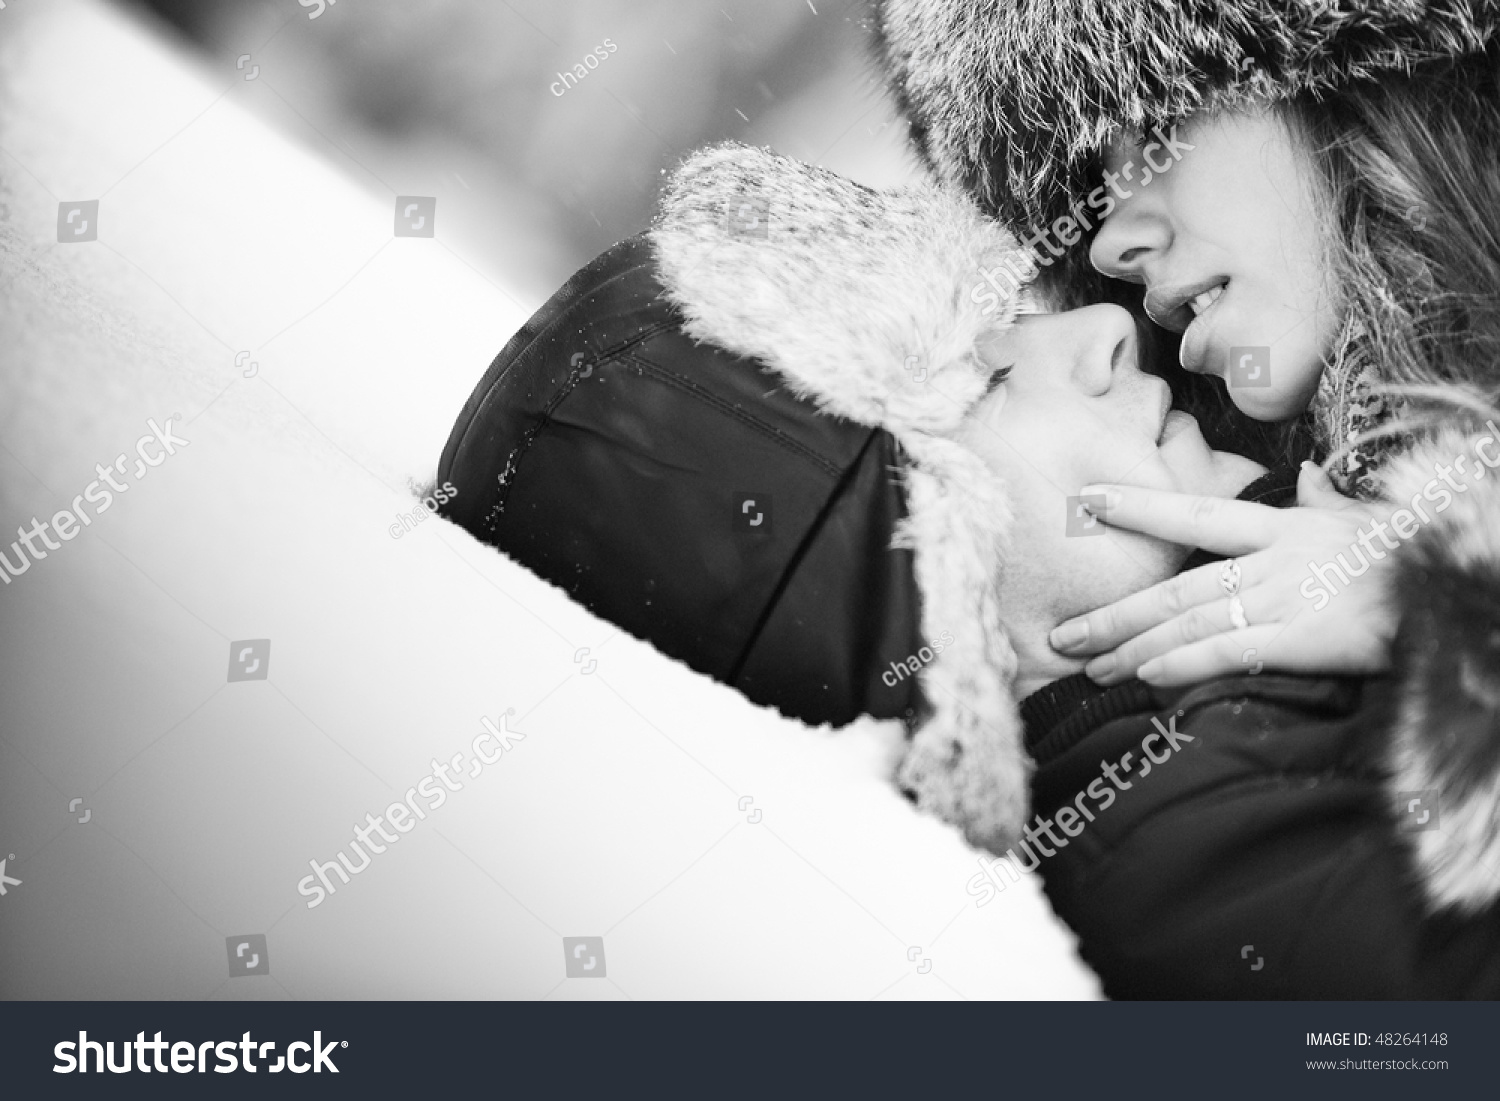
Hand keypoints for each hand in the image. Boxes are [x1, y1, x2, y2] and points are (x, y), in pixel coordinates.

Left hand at [1049, 463, 1399, 685]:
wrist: (1461, 584)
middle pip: (1176, 586)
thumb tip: (1306, 476)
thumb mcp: (1364, 520)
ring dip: (1133, 647)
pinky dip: (1184, 663)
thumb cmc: (1411, 554)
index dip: (1139, 505)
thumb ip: (1325, 501)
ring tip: (1091, 666)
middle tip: (1063, 633)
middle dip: (1115, 612)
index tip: (1087, 501)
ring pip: (1190, 621)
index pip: (1195, 514)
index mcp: (1283, 528)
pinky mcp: (1306, 639)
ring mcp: (1287, 599)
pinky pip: (1230, 652)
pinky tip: (1146, 676)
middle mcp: (1273, 561)